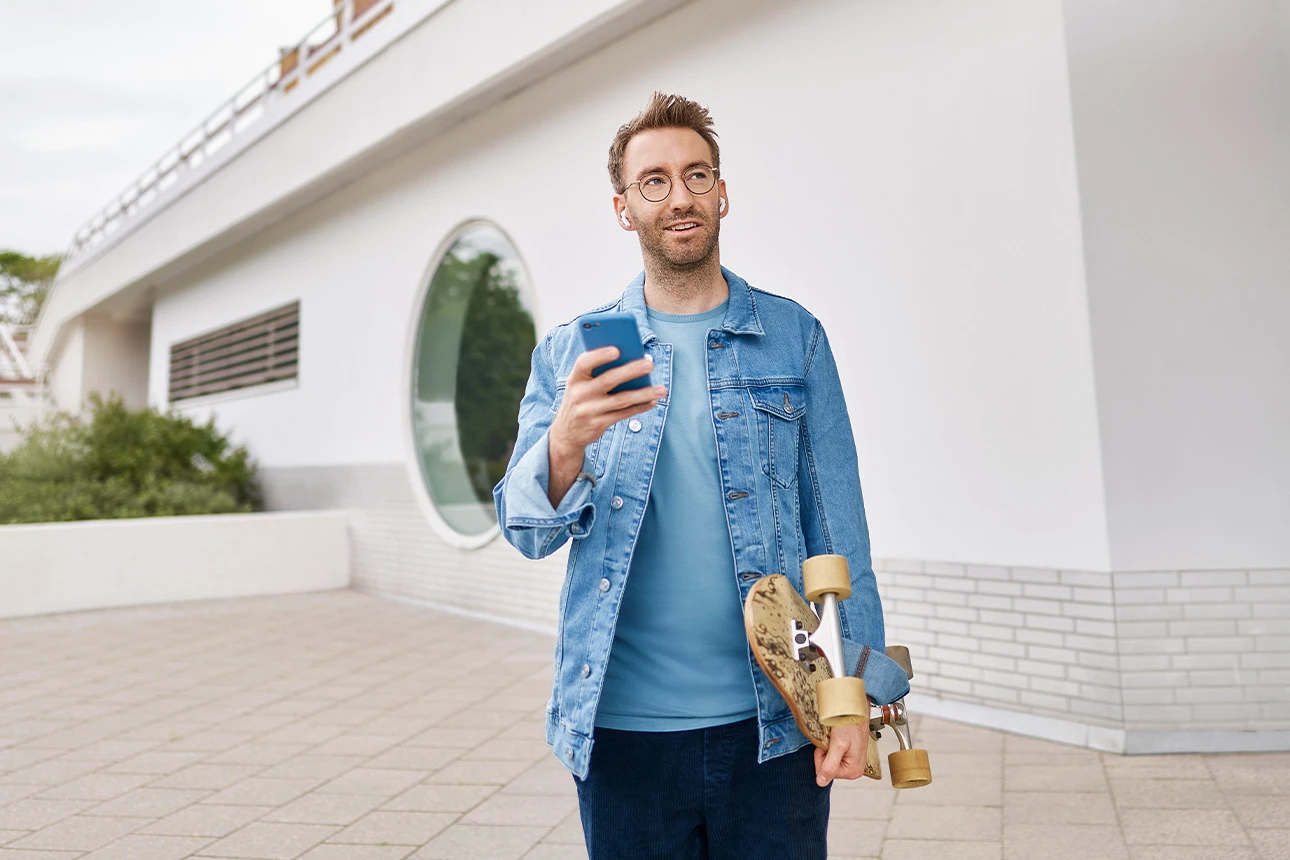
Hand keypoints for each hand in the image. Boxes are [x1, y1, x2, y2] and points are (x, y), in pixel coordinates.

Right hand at [545, 347, 666, 508]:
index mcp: (575, 378)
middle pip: (608, 380)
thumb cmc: (581, 399)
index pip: (584, 363)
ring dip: (644, 393)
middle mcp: (580, 394)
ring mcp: (589, 411)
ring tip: (662, 389)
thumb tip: (631, 360)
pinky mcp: (598, 424)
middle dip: (631, 371)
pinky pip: (623, 414)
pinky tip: (652, 401)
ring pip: (621, 399)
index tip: (617, 349)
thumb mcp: (581, 385)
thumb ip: (598, 373)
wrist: (566, 433)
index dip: (599, 355)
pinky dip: (639, 407)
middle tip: (650, 364)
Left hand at [814, 724, 868, 785]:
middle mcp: (855, 769)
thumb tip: (821, 782)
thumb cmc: (850, 724)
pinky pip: (835, 755)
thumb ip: (829, 766)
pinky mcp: (851, 755)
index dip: (821, 757)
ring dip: (829, 748)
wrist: (856, 710)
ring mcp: (853, 762)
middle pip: (827, 767)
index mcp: (852, 771)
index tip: (828, 745)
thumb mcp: (838, 745)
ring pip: (830, 760)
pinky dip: (833, 746)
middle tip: (832, 740)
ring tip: (836, 738)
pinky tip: (838, 738)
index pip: (824, 772)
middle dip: (825, 753)